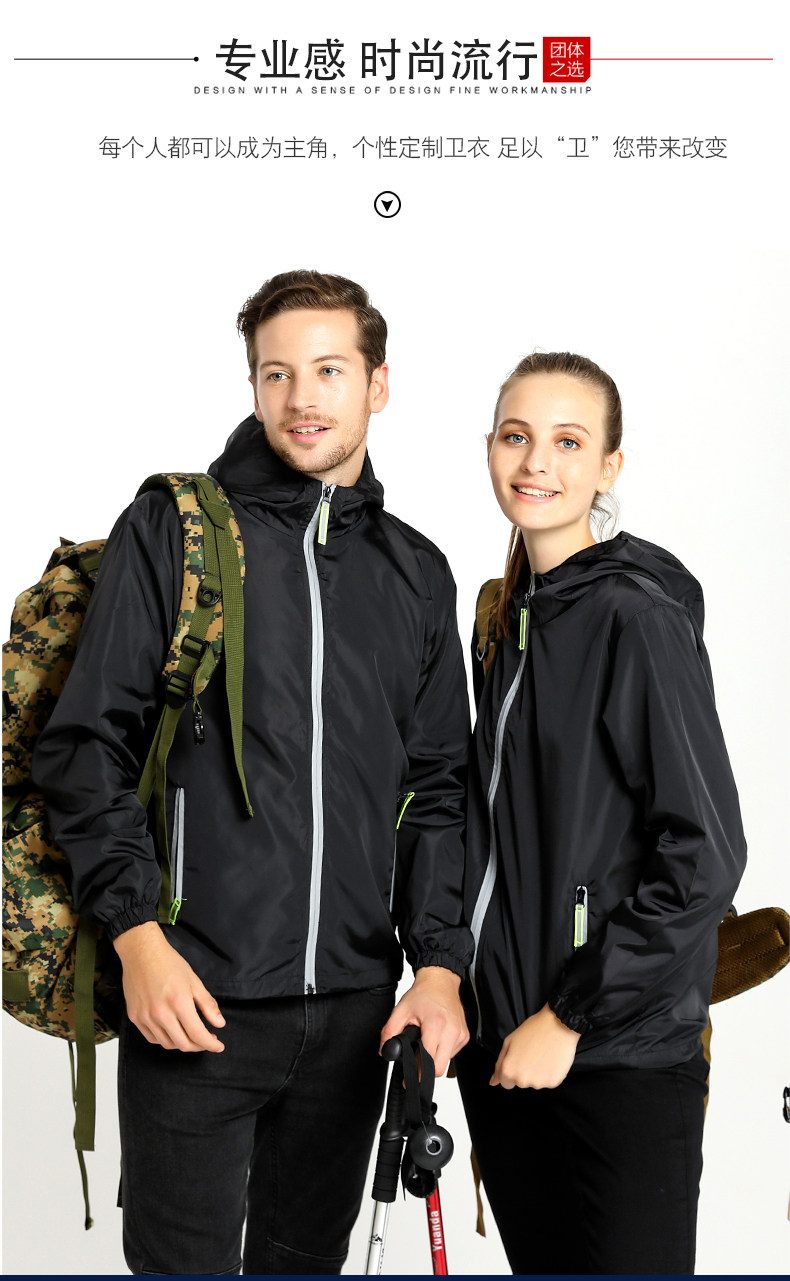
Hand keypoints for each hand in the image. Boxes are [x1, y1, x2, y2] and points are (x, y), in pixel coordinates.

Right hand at [113, 921, 225, 1051]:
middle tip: (207, 1040)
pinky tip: (174, 1032)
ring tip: (191, 1035)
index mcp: (179, 1002)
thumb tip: (220, 1024)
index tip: (219, 1046)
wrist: (141, 952)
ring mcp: (145, 1017)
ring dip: (182, 1044)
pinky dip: (165, 1039)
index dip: (211, 1044)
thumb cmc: (169, 963)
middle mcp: (161, 1013)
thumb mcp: (194, 981)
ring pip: (167, 1044)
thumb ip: (208, 1005)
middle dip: (199, 1046)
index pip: (198, 1034)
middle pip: (183, 1044)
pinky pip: (152, 1038)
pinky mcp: (135, 1017)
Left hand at [379, 966, 468, 1075]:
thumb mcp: (401, 1010)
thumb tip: (385, 1050)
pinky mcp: (465, 1036)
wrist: (441, 981)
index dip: (417, 1072)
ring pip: (446, 1062)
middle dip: (425, 1069)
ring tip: (426, 1042)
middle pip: (439, 1068)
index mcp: (436, 1024)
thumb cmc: (423, 994)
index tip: (408, 1078)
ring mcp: (461, 1034)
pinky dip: (442, 1052)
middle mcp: (452, 1031)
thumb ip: (389, 1031)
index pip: (428, 1061)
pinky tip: (436, 1038)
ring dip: (434, 1059)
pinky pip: (452, 1054)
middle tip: (415, 1061)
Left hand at [491, 1003, 579, 1089]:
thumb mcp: (509, 1042)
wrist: (558, 1024)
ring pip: (535, 1083)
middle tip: (531, 1054)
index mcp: (509, 1070)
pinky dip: (549, 1073)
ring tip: (542, 1054)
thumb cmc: (534, 1030)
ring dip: (537, 1073)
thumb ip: (499, 1064)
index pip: (506, 1083)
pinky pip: (548, 1082)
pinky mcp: (553, 1082)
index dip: (511, 1070)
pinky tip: (550, 1059)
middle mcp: (522, 1080)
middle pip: (520, 1083)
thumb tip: (493, 1081)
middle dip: (524, 1072)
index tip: (519, 1060)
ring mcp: (539, 1083)